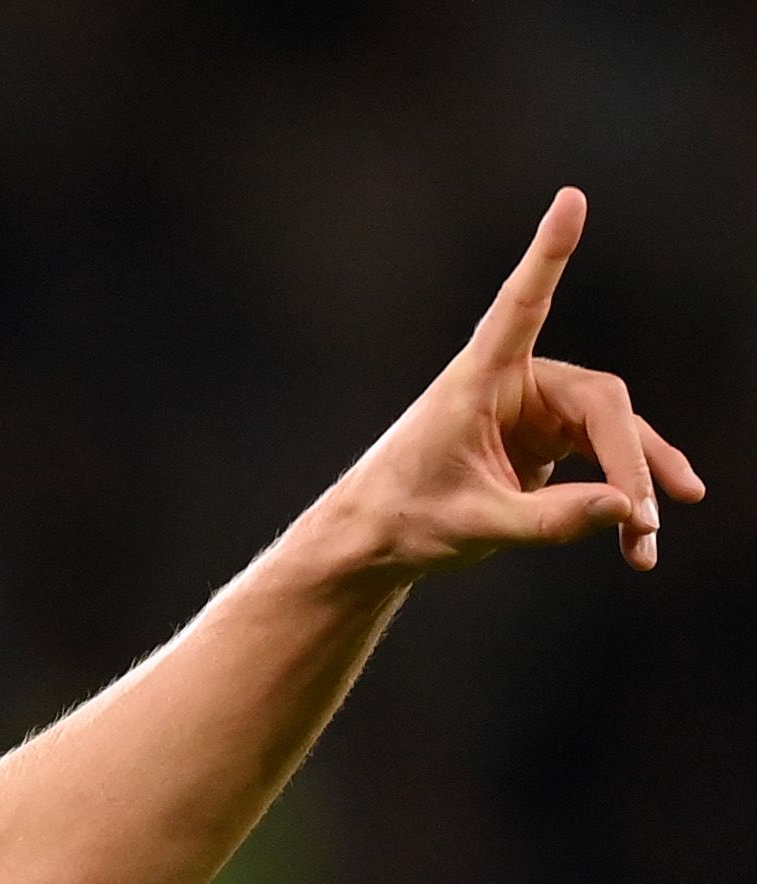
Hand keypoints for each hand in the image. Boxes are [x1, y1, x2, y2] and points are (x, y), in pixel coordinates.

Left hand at [317, 190, 705, 578]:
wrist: (375, 541)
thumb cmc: (404, 521)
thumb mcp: (475, 527)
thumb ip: (550, 520)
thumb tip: (629, 509)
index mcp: (477, 379)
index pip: (521, 306)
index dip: (548, 254)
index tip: (570, 199)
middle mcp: (513, 381)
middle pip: (602, 404)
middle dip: (629, 463)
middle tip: (644, 519)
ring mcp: (535, 409)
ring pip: (612, 435)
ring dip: (631, 489)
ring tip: (645, 547)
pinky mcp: (547, 438)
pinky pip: (602, 460)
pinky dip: (618, 499)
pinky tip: (637, 539)